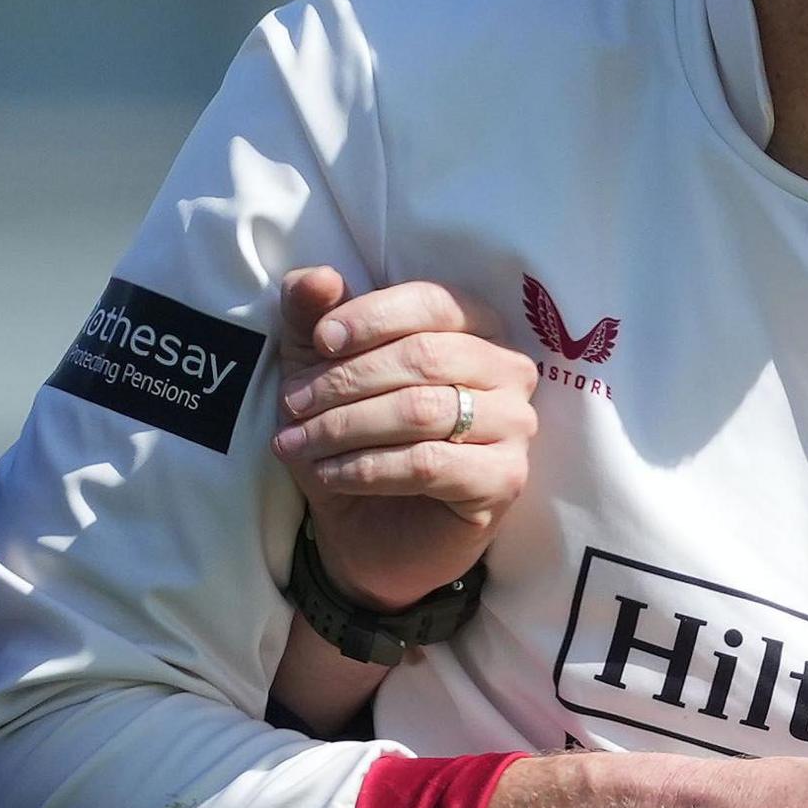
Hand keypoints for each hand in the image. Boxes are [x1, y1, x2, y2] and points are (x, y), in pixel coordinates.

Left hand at [270, 268, 538, 607]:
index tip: (319, 342)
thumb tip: (317, 278)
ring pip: (423, 411)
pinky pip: (428, 464)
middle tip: (292, 406)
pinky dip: (367, 467)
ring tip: (297, 443)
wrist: (368, 529)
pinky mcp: (504, 479)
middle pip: (425, 357)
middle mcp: (508, 369)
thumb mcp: (320, 367)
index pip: (431, 302)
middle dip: (346, 381)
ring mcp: (515, 425)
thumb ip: (311, 313)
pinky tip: (329, 474)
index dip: (371, 317)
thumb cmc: (355, 435)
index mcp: (476, 326)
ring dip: (346, 426)